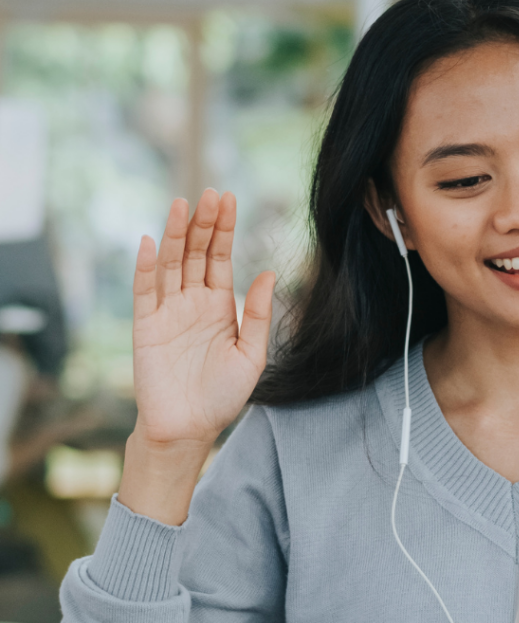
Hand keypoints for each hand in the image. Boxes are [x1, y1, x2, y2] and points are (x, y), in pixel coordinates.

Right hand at [131, 190, 275, 449]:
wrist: (190, 428)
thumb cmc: (223, 396)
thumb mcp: (252, 355)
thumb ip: (259, 315)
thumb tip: (269, 273)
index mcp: (220, 306)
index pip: (220, 257)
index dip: (224, 229)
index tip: (230, 199)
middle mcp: (192, 302)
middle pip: (196, 253)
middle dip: (203, 223)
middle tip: (211, 194)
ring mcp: (167, 312)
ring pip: (171, 264)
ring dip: (175, 234)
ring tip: (182, 204)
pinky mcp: (145, 326)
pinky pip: (145, 291)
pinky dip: (147, 266)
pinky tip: (152, 242)